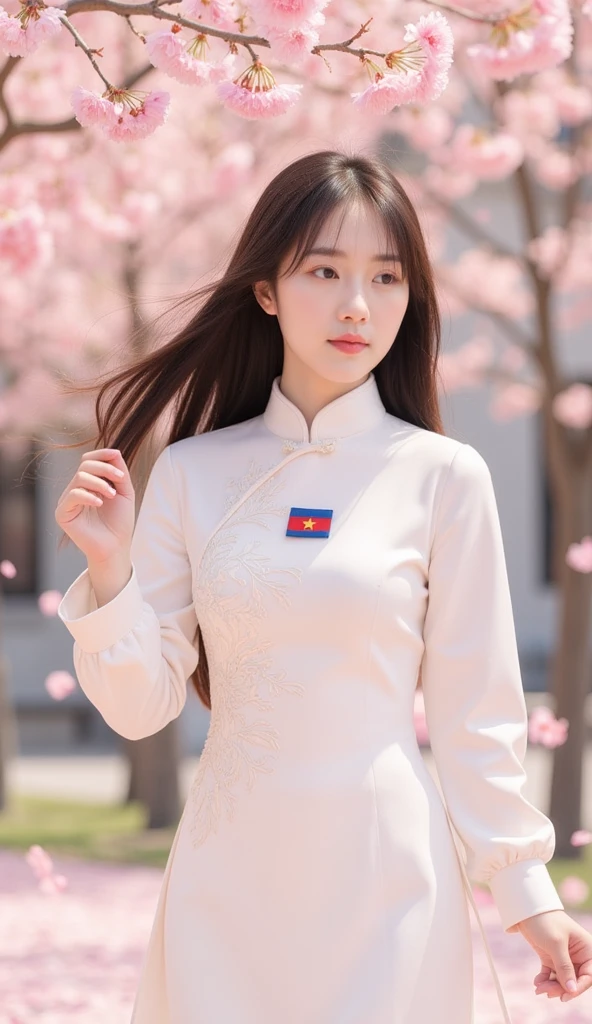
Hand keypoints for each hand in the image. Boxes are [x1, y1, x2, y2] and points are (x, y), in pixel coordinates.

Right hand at [55, 448, 134, 563]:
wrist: (116, 547)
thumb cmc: (120, 522)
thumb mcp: (124, 492)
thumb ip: (119, 473)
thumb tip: (114, 451)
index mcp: (88, 484)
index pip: (88, 461)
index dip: (101, 454)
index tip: (116, 455)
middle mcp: (75, 490)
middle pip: (85, 466)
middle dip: (104, 469)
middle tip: (120, 479)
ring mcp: (67, 501)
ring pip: (79, 478)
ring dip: (99, 482)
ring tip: (112, 495)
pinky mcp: (62, 513)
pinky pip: (72, 495)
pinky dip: (88, 495)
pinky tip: (100, 503)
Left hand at [513, 908, 591, 1002]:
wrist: (526, 909)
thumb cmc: (545, 921)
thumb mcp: (556, 944)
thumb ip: (565, 967)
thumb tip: (572, 990)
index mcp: (586, 948)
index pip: (589, 975)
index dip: (578, 987)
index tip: (565, 995)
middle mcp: (578, 955)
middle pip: (574, 980)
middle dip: (561, 988)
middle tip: (547, 992)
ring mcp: (564, 957)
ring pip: (562, 980)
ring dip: (551, 986)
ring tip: (539, 987)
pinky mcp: (551, 958)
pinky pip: (552, 975)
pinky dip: (545, 980)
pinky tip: (537, 982)